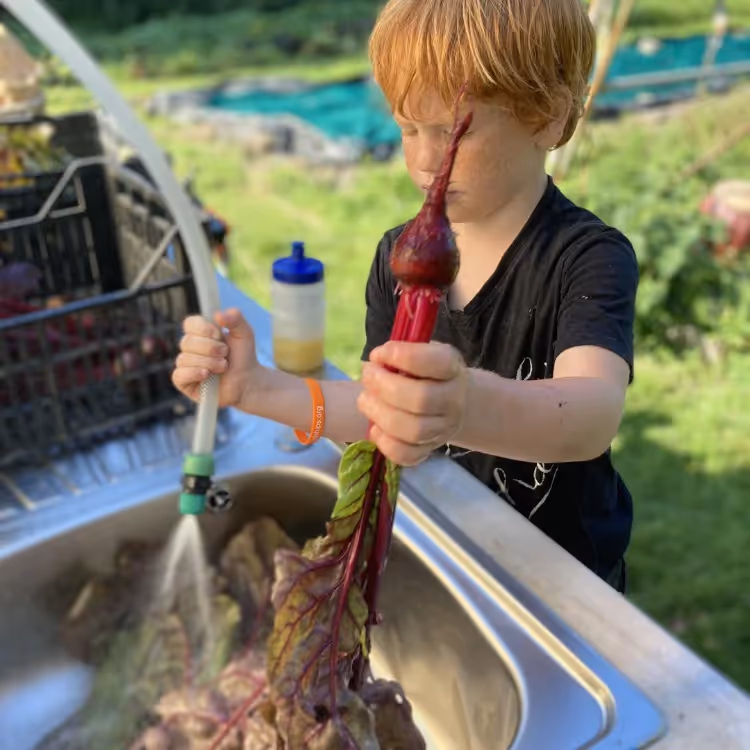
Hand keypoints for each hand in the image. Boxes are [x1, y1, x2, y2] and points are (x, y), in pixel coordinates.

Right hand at [172, 308, 260, 408]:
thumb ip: (235, 318)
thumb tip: (218, 315)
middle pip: (187, 341)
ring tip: (224, 367)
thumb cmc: (243, 357)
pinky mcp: (184, 382)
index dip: (202, 328)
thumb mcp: (244, 333)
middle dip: (210, 348)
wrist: (247, 382)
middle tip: (225, 353)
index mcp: (201, 333)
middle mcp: (190, 348)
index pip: (190, 323)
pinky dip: (194, 373)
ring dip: (209, 363)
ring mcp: (186, 365)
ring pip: (185, 359)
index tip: (218, 333)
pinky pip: (178, 375)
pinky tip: (206, 375)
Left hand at [357, 341, 467, 466]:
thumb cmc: (425, 371)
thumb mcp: (420, 352)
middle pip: (421, 399)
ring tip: (365, 400)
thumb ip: (400, 354)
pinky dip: (385, 444)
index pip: (434, 362)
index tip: (378, 354)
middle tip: (367, 376)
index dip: (401, 356)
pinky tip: (375, 428)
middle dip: (384, 387)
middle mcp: (453, 400)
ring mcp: (443, 429)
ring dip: (380, 414)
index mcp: (451, 368)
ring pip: (414, 431)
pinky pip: (407, 455)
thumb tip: (376, 361)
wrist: (449, 400)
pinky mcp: (428, 449)